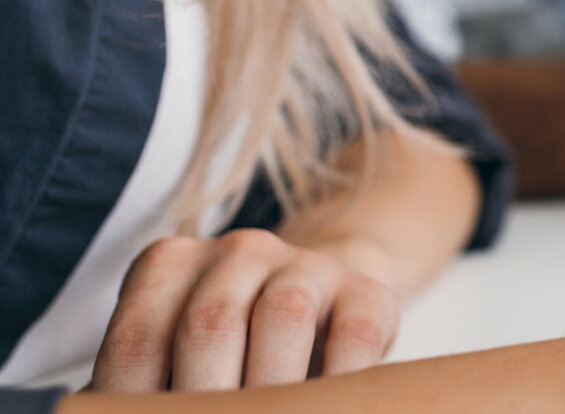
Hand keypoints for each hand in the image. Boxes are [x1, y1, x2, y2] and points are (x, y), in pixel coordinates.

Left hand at [91, 229, 400, 391]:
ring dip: (272, 386)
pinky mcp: (366, 290)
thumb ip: (148, 381)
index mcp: (170, 264)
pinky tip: (322, 402)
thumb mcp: (180, 354)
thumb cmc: (235, 346)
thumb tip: (113, 411)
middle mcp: (237, 251)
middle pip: (209, 324)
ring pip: (284, 316)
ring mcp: (306, 264)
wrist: (329, 297)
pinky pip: (354, 334)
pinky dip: (337, 377)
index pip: (136, 341)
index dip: (136, 400)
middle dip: (206, 396)